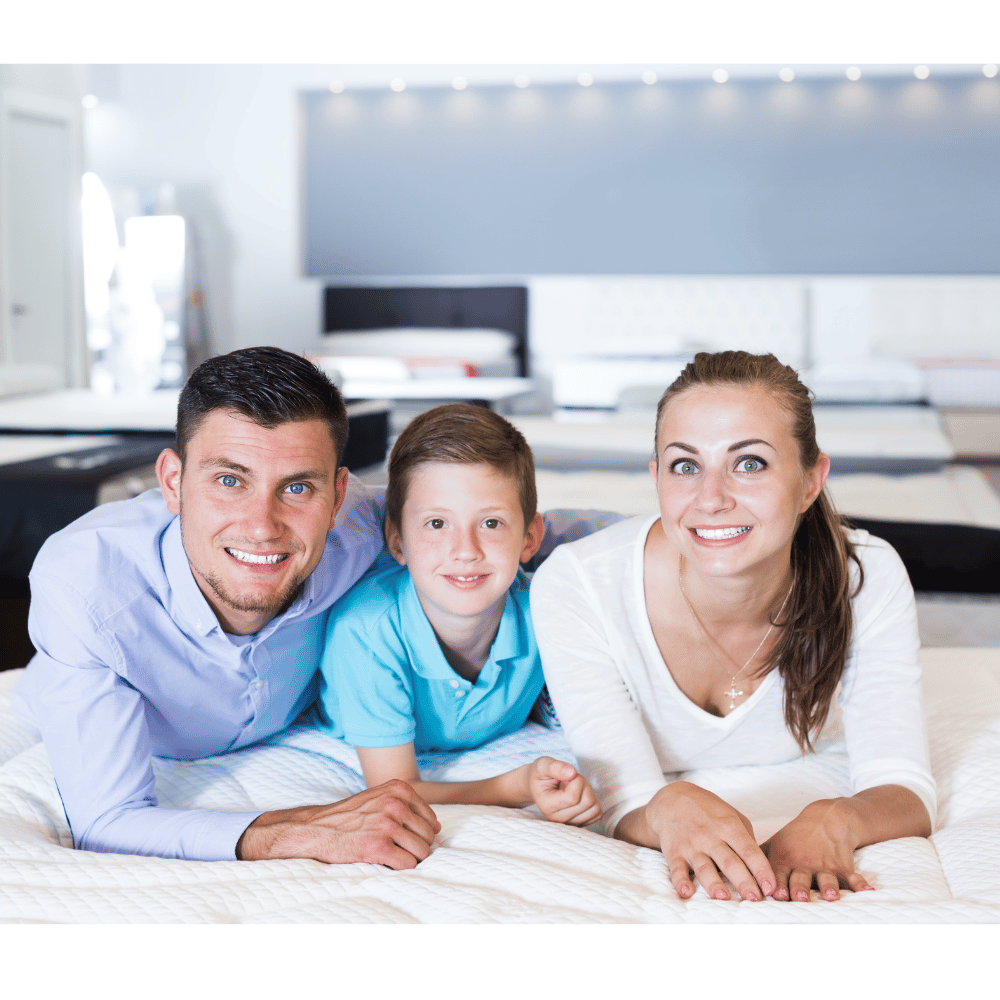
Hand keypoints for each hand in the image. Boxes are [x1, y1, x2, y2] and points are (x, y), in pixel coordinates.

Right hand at [236, 779, 440, 867]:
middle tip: (398, 851)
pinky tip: (386, 864)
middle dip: (418, 847)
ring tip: (392, 857)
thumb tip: (437, 826)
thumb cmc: (348, 816)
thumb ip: (405, 805)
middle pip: (428, 836)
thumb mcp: (378, 797)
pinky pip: (408, 864)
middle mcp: (395, 803)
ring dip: (410, 859)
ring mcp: (387, 824)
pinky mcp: (379, 846)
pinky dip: (401, 868)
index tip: (408, 839)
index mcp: (397, 789)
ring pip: (421, 851)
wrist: (314, 829)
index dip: (422, 833)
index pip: (430, 818)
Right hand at [527, 757, 602, 825]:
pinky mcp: (580, 823)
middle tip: (571, 779)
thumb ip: (555, 767)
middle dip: (584, 784)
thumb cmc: (540, 775)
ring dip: (589, 792)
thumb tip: (572, 772)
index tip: (567, 774)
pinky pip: (597, 813)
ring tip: (575, 786)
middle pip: (587, 802)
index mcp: (547, 806)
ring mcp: (570, 823)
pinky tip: (580, 794)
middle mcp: (559, 820)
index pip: (572, 797)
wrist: (538, 786)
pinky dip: (594, 800)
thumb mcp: (543, 765)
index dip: (576, 780)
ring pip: (594, 808)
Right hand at [631, 782, 774, 901]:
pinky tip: (686, 892)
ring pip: (704, 868)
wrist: (671, 798)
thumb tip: (760, 867)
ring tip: (724, 898)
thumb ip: (746, 838)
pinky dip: (680, 881)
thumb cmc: (707, 810)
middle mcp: (710, 837)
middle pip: (729, 862)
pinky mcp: (674, 852)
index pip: (748, 850)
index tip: (770, 888)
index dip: (761, 870)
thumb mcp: (731, 815)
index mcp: (729, 827)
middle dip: (743, 882)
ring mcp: (691, 845)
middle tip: (754, 899)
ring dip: (714, 883)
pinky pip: (676, 869)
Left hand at [762, 798, 871, 901]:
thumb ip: (754, 859)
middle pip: (801, 877)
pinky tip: (868, 890)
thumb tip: (727, 872)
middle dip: (800, 887)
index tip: (773, 894)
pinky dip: (860, 883)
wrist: (826, 818)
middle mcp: (804, 863)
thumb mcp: (773, 844)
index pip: (777, 872)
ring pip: (826, 878)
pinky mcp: (842, 866)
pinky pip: (852, 875)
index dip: (775, 883)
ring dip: (828, 887)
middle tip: (800, 897)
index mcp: (784, 859)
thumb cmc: (795, 838)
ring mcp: (824, 865)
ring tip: (831, 896)